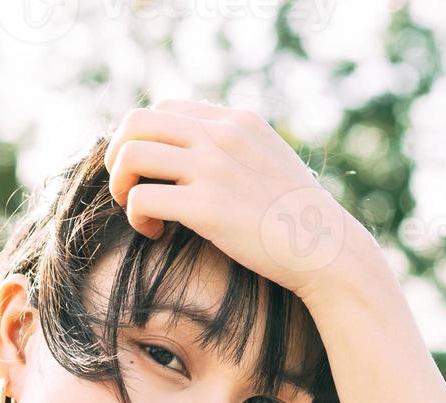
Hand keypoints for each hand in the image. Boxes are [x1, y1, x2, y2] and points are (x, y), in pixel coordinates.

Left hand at [102, 99, 381, 308]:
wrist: (327, 250)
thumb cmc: (296, 217)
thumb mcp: (269, 160)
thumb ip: (235, 147)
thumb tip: (194, 151)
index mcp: (237, 120)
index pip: (164, 108)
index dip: (144, 140)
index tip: (153, 174)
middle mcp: (223, 135)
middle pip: (136, 122)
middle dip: (118, 157)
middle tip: (130, 189)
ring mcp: (215, 168)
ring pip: (130, 154)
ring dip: (121, 185)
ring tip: (140, 212)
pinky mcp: (207, 207)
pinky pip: (141, 197)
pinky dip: (136, 217)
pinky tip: (155, 233)